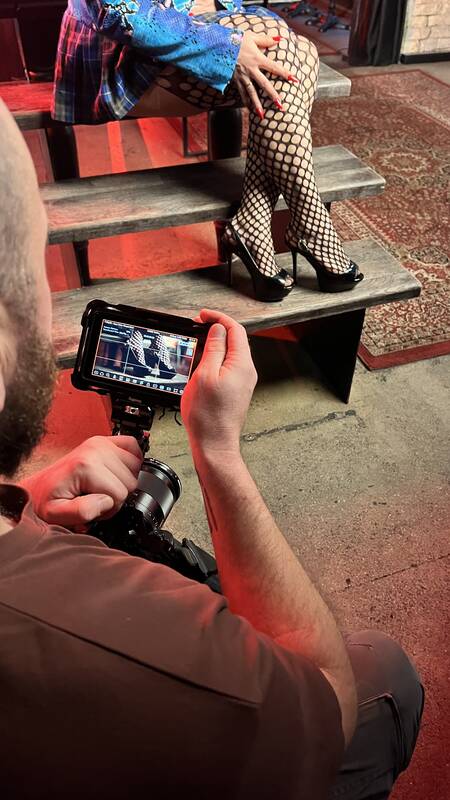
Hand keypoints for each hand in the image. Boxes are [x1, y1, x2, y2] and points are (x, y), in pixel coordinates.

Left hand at [21, 436, 142, 526]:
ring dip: (123, 481)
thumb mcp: (57, 515)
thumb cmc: (48, 499)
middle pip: (131, 482)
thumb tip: (106, 501)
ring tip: (102, 486)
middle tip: (96, 497)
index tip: (92, 506)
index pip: (120, 495)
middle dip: (116, 495)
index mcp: (86, 466)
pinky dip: (131, 461)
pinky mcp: (105, 440)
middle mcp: (96, 449)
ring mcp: (101, 442)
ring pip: (136, 468)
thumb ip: (82, 512)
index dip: (109, 508)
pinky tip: (116, 471)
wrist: (41, 486)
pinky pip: (133, 446)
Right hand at [181, 309, 256, 456]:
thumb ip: (213, 348)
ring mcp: (242, 382)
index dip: (218, 318)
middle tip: (196, 327)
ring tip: (195, 344)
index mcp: (241, 364)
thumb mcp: (205, 375)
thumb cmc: (208, 416)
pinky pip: (226, 367)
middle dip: (215, 329)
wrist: (214, 444)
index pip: (235, 330)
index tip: (202, 315)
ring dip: (213, 345)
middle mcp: (246, 371)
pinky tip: (200, 364)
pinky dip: (214, 359)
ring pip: (229, 354)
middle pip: (234, 340)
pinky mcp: (235, 391)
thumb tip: (217, 330)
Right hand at [234, 31, 296, 116]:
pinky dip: (245, 101)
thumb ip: (266, 39)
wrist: (218, 45)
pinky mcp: (235, 80)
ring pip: (251, 93)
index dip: (285, 73)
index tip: (295, 80)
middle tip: (280, 106)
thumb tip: (279, 39)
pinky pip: (241, 92)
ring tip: (262, 116)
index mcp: (257, 58)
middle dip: (273, 95)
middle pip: (264, 84)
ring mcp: (243, 76)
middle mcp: (251, 69)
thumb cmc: (236, 39)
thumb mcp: (252, 36)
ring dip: (257, 105)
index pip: (274, 67)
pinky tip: (249, 109)